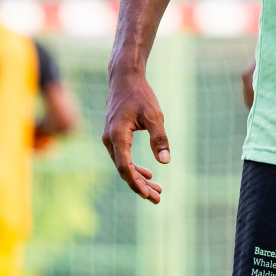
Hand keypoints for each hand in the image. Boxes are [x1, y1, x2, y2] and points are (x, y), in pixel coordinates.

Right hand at [101, 68, 169, 202]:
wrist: (124, 78)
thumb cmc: (140, 94)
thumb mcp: (154, 115)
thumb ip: (159, 138)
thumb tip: (165, 161)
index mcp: (117, 136)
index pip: (125, 167)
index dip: (136, 183)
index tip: (148, 195)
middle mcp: (110, 140)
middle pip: (124, 170)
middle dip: (140, 185)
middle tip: (158, 198)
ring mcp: (110, 139)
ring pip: (123, 165)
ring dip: (139, 178)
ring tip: (156, 189)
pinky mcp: (114, 136)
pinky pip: (123, 158)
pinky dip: (134, 167)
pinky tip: (147, 173)